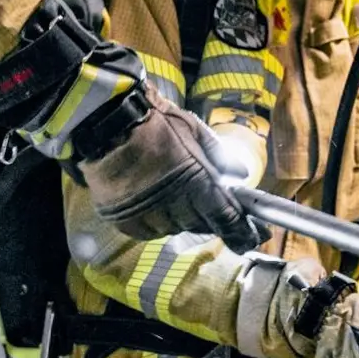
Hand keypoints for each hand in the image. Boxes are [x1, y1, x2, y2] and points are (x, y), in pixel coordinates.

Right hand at [74, 79, 263, 252]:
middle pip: (200, 226)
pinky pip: (147, 230)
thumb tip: (240, 176)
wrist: (105, 122)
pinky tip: (150, 200)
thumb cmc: (154, 120)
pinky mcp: (124, 220)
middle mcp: (174, 206)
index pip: (227, 219)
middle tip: (204, 202)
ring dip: (178, 217)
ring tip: (169, 192)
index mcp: (197, 183)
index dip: (242, 232)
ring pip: (173, 228)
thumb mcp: (192, 129)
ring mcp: (148, 215)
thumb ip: (219, 155)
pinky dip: (153, 220)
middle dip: (207, 217)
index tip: (253, 237)